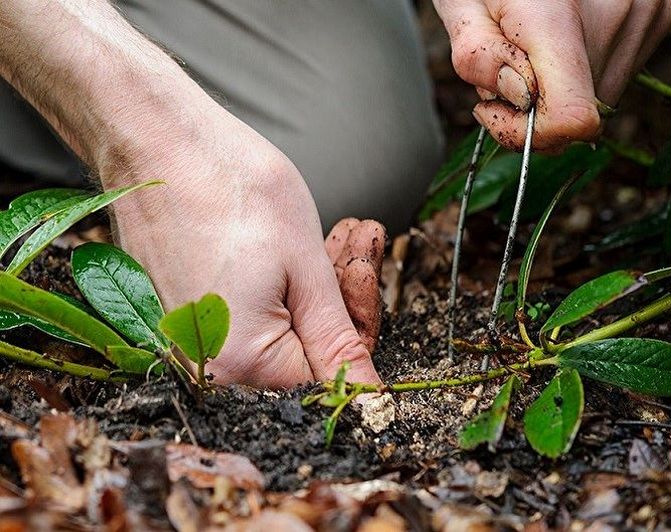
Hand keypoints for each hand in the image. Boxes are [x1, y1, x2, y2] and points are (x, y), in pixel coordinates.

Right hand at [0, 0, 383, 388]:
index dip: (360, 320)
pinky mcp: (183, 314)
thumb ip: (337, 338)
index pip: (329, 373)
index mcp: (242, 363)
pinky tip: (295, 237)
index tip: (367, 268)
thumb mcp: (305, 265)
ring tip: (335, 229)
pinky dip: (280, 280)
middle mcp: (209, 365)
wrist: (155, 138)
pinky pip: (249, 312)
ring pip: (282, 326)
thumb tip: (368, 395)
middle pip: (305, 350)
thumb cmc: (232, 188)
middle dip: (341, 293)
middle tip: (355, 237)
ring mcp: (190, 340)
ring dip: (316, 281)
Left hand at [434, 0, 670, 150]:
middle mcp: (616, 15)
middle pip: (582, 114)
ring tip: (535, 42)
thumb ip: (477, 56)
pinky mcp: (661, 10)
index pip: (571, 119)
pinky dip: (586, 67)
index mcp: (558, 18)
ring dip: (560, 88)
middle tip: (507, 64)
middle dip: (534, 107)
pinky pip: (617, 72)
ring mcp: (646, 12)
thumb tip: (519, 99)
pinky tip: (566, 33)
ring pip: (601, 97)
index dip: (529, 134)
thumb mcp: (460, 3)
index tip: (494, 109)